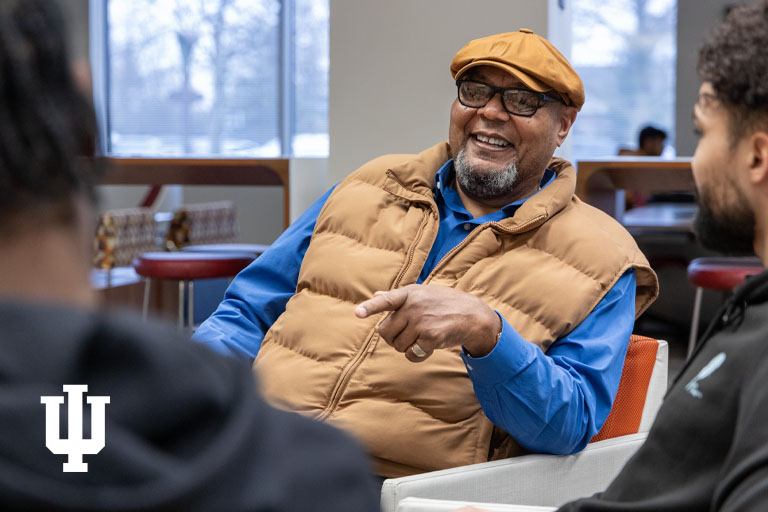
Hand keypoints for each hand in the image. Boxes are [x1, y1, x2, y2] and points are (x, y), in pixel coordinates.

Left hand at [354, 284, 501, 361]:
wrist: (473, 316)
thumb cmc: (444, 303)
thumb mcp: (422, 293)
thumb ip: (398, 297)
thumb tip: (375, 295)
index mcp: (409, 294)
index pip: (386, 301)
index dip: (370, 308)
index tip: (357, 313)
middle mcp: (414, 306)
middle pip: (385, 332)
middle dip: (392, 337)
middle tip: (404, 335)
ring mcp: (422, 322)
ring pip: (397, 346)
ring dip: (406, 347)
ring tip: (420, 337)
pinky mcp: (430, 338)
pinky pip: (411, 355)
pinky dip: (417, 355)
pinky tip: (428, 347)